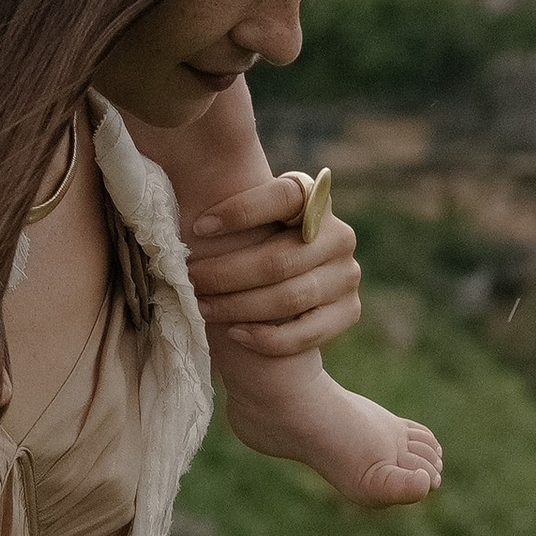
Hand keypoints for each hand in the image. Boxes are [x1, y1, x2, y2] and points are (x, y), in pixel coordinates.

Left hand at [183, 173, 362, 360]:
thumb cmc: (247, 252)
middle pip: (278, 259)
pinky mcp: (350, 311)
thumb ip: (230, 212)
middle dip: (225, 273)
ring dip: (238, 306)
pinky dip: (267, 338)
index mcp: (314, 200)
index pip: (284, 197)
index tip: (199, 228)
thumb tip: (186, 211)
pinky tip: (235, 334)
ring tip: (201, 308)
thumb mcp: (244, 227)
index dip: (241, 211)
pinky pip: (306, 332)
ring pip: (289, 298)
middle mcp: (338, 235)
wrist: (279, 303)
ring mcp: (347, 275)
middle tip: (189, 280)